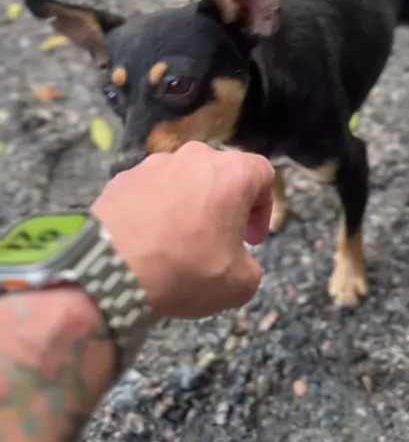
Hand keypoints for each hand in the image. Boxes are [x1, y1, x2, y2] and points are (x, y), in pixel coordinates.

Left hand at [92, 141, 273, 320]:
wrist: (111, 269)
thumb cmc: (186, 270)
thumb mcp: (240, 284)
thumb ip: (250, 266)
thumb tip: (237, 261)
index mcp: (231, 172)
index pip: (262, 173)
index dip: (263, 207)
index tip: (250, 240)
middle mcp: (194, 157)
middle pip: (220, 174)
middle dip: (225, 205)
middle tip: (218, 240)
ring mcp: (153, 163)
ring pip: (183, 180)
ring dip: (188, 205)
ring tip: (177, 242)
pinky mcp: (122, 177)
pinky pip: (150, 190)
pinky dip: (155, 209)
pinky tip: (147, 241)